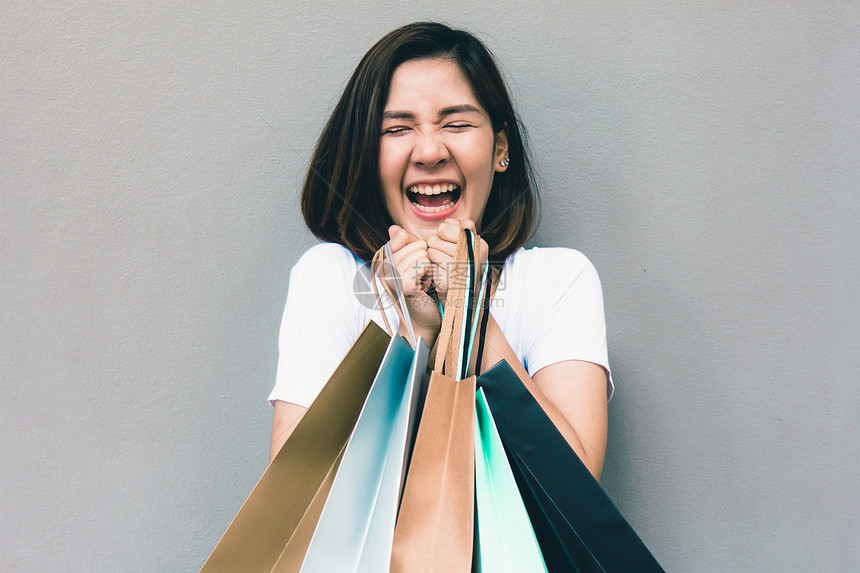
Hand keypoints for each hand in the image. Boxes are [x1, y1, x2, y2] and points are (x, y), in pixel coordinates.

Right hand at [385, 225, 441, 340]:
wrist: (423, 323)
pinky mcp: (404, 286)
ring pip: (421, 254)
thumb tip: (394, 228)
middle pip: (415, 244)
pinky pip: (423, 265)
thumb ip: (406, 246)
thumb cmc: (422, 293)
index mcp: (383, 261)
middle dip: (425, 259)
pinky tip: (426, 286)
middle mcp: (383, 268)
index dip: (417, 248)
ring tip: (423, 283)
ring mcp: (392, 277)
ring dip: (429, 268)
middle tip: (422, 278)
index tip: (417, 266)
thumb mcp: (413, 264)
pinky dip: (430, 275)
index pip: (402, 236)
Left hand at [426, 219, 488, 304]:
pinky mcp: (447, 282)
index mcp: (481, 246)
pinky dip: (430, 269)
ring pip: (431, 249)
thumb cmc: (465, 273)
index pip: (453, 225)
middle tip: (445, 258)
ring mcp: (461, 269)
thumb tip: (448, 221)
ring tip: (443, 268)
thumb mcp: (471, 249)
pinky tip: (439, 277)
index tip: (449, 244)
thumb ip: (464, 231)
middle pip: (439, 235)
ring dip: (432, 257)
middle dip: (436, 245)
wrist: (465, 305)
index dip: (445, 232)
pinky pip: (429, 263)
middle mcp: (474, 256)